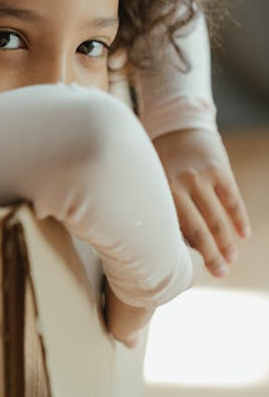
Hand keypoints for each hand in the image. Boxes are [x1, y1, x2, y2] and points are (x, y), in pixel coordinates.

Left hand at [153, 128, 250, 277]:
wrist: (176, 124)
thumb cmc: (160, 159)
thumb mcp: (153, 180)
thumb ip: (162, 207)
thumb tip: (174, 247)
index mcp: (158, 192)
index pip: (172, 230)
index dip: (183, 254)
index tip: (189, 273)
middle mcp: (178, 185)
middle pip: (197, 230)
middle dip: (210, 255)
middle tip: (220, 273)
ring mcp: (200, 176)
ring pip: (217, 218)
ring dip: (226, 242)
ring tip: (230, 260)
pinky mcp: (218, 168)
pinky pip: (232, 200)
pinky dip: (239, 218)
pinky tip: (243, 234)